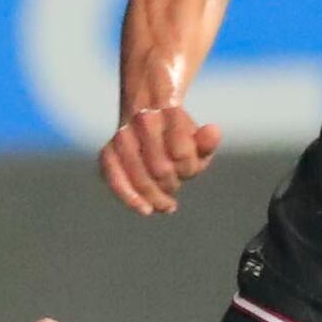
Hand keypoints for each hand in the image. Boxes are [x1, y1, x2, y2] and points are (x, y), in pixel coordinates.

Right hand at [102, 99, 220, 214]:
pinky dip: (130, 198)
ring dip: (156, 196)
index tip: (189, 171)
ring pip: (140, 179)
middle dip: (172, 184)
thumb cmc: (178, 136)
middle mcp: (142, 120)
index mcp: (168, 112)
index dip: (188, 168)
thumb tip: (213, 130)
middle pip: (161, 170)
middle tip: (175, 184)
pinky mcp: (107, 153)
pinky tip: (146, 210)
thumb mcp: (197, 138)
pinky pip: (115, 180)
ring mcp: (122, 136)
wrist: (146, 116)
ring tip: (166, 203)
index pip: (180, 153)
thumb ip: (206, 140)